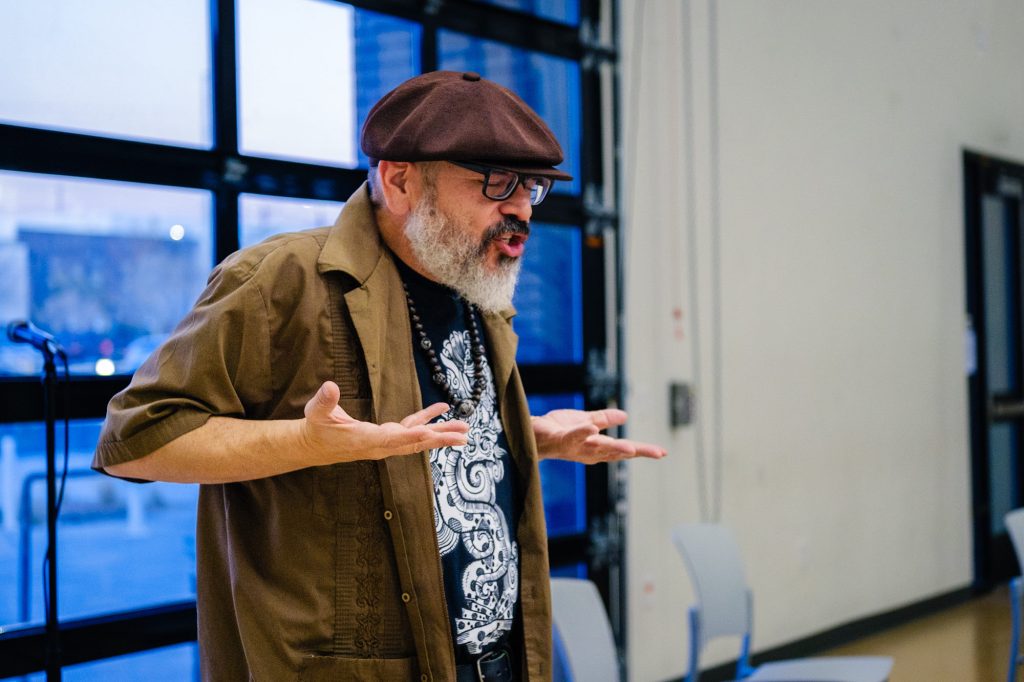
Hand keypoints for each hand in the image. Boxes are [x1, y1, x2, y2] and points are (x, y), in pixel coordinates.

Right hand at [300, 381, 468, 461]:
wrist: (315, 445)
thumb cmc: (317, 427)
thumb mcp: (317, 412)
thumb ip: (325, 401)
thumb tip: (330, 387)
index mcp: (365, 440)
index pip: (393, 439)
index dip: (412, 436)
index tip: (431, 434)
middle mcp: (380, 445)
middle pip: (414, 443)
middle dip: (439, 440)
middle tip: (462, 436)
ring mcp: (385, 442)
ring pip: (418, 439)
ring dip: (440, 434)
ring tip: (463, 430)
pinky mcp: (386, 437)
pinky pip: (412, 430)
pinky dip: (427, 420)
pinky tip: (442, 411)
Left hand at [531, 408, 665, 463]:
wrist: (528, 433)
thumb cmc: (555, 430)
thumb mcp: (583, 421)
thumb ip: (602, 419)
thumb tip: (625, 416)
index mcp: (596, 447)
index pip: (623, 449)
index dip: (642, 451)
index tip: (662, 452)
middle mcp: (587, 451)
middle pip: (615, 452)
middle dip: (635, 452)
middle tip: (657, 452)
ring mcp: (573, 447)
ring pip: (596, 448)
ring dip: (614, 447)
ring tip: (630, 447)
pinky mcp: (559, 440)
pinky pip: (572, 437)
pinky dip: (582, 433)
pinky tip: (591, 428)